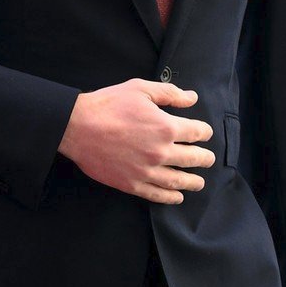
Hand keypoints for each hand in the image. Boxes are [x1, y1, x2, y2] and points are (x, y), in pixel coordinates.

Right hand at [58, 79, 214, 203]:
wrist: (77, 127)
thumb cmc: (107, 105)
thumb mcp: (139, 89)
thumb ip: (169, 94)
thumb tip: (192, 98)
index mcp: (166, 127)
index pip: (197, 132)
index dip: (204, 132)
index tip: (204, 133)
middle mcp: (161, 152)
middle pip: (193, 158)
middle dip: (205, 158)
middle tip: (208, 159)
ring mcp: (147, 171)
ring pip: (179, 180)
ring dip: (193, 182)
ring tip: (199, 183)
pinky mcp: (132, 184)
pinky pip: (157, 194)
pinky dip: (171, 197)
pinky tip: (177, 197)